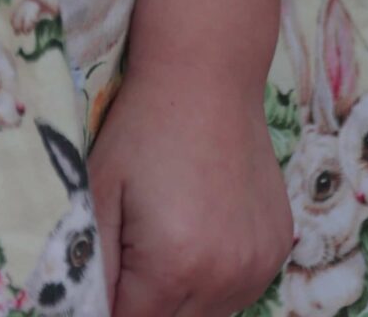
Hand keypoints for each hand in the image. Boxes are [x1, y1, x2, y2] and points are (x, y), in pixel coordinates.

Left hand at [89, 62, 292, 316]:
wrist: (207, 74)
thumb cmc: (143, 127)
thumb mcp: (99, 190)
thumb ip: (92, 263)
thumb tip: (89, 307)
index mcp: (174, 266)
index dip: (111, 307)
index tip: (106, 277)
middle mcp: (225, 276)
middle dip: (145, 303)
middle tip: (133, 247)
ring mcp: (258, 265)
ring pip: (209, 314)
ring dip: (183, 295)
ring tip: (167, 232)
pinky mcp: (278, 248)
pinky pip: (239, 289)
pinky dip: (216, 276)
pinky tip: (201, 228)